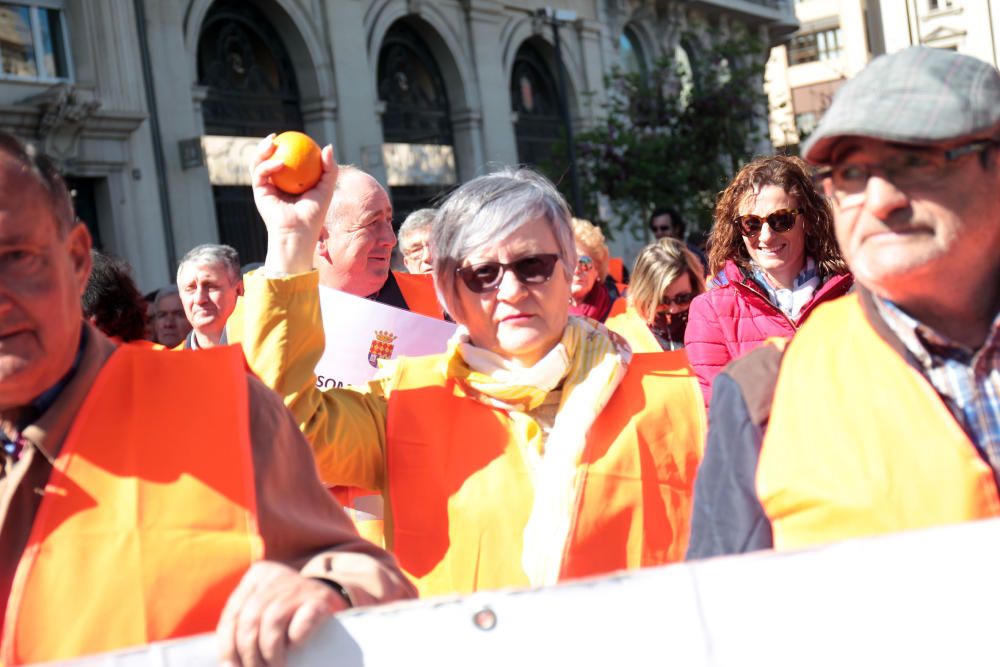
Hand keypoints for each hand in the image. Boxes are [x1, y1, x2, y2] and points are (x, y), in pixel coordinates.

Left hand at [217, 560, 348, 666]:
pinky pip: (301, 624)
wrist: (333, 604)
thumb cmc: (290, 615)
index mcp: (257, 576)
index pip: (231, 615)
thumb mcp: (264, 612)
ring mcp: (300, 585)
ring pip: (271, 622)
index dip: (228, 648)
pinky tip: (295, 649)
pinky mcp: (321, 599)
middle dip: (249, 655)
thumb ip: (243, 629)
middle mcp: (277, 575)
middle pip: (249, 620)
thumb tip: (227, 664)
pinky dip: (295, 640)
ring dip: (269, 653)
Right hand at [250, 136, 337, 275]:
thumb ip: (329, 168)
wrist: (299, 232)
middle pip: (267, 158)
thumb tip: (327, 146)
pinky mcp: (259, 192)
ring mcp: (266, 187)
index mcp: (290, 181)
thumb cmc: (315, 213)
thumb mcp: (327, 187)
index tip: (295, 136)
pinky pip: (260, 174)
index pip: (287, 158)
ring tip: (272, 141)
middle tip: (276, 136)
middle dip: (267, 144)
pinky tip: (279, 162)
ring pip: (258, 162)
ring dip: (261, 150)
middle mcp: (276, 183)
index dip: (287, 145)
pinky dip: (267, 166)